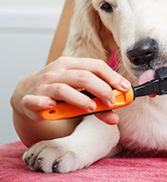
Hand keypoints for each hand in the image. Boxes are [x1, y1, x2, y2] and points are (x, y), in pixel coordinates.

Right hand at [11, 56, 130, 124]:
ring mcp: (43, 85)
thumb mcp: (79, 92)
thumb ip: (98, 104)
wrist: (26, 93)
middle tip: (111, 102)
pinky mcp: (31, 100)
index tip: (125, 89)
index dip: (113, 77)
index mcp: (71, 64)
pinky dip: (46, 103)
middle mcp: (57, 72)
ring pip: (63, 89)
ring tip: (92, 108)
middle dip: (101, 89)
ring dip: (80, 100)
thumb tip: (116, 116)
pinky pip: (38, 100)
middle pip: (83, 77)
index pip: (96, 66)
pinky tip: (54, 107)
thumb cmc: (58, 91)